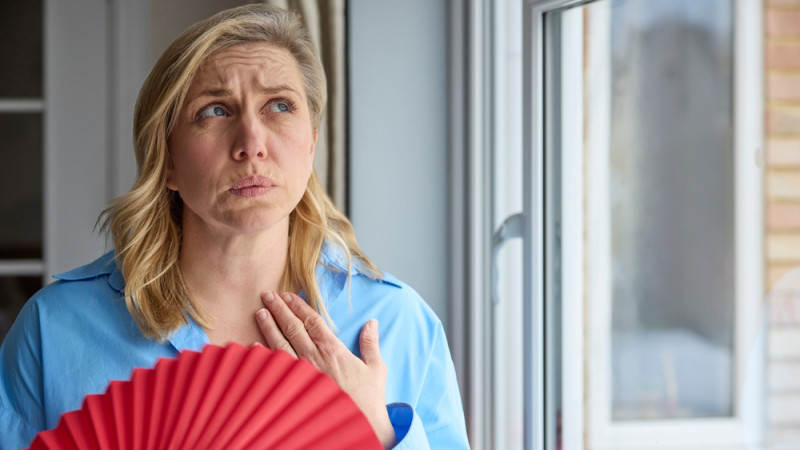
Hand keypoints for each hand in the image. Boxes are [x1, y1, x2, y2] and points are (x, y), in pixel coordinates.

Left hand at [255, 292, 396, 447]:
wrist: (358, 427)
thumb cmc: (367, 402)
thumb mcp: (376, 370)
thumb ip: (371, 344)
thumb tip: (372, 324)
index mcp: (333, 350)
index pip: (312, 321)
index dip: (299, 306)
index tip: (288, 295)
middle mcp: (314, 358)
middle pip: (292, 328)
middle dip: (279, 309)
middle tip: (267, 295)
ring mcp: (301, 374)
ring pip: (280, 344)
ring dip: (268, 327)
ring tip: (259, 313)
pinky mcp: (292, 390)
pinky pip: (275, 368)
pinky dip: (263, 355)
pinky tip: (253, 347)